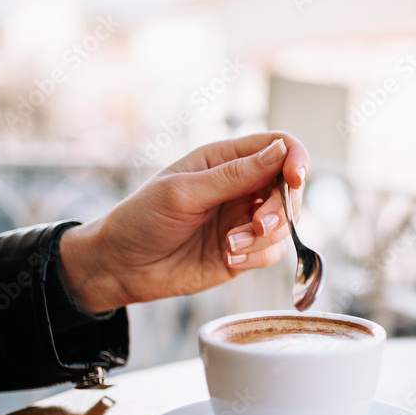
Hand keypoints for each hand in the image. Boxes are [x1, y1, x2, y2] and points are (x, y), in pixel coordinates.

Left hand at [59, 131, 309, 313]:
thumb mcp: (184, 192)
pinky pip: (273, 252)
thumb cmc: (141, 220)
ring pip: (286, 223)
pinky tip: (228, 258)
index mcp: (225, 160)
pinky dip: (257, 256)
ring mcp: (244, 220)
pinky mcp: (245, 251)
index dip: (295, 158)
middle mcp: (241, 187)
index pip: (278, 146)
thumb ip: (235, 175)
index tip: (295, 179)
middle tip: (257, 225)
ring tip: (230, 247)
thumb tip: (281, 151)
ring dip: (265, 237)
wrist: (120, 268)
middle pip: (289, 188)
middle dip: (281, 208)